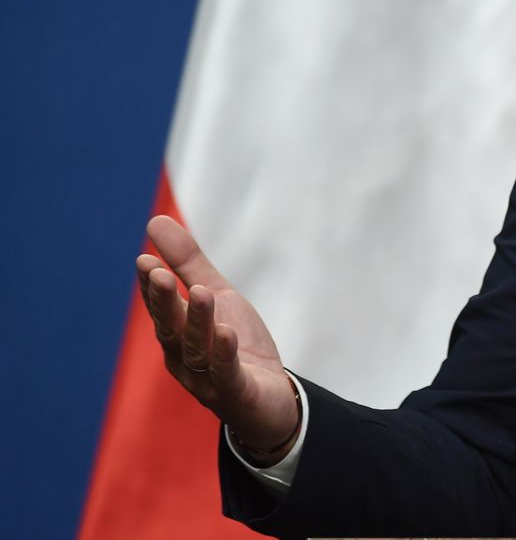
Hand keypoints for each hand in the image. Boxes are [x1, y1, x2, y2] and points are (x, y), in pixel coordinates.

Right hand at [136, 215, 298, 463]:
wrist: (267, 398)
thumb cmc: (235, 344)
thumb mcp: (216, 296)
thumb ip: (188, 264)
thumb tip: (154, 221)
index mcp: (177, 334)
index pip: (160, 308)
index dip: (151, 287)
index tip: (144, 259)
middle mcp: (184, 358)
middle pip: (171, 329)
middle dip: (164, 302)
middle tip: (158, 273)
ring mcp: (207, 378)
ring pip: (197, 349)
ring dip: (198, 322)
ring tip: (202, 292)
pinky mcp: (235, 392)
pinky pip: (227, 373)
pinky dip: (224, 353)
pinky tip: (226, 332)